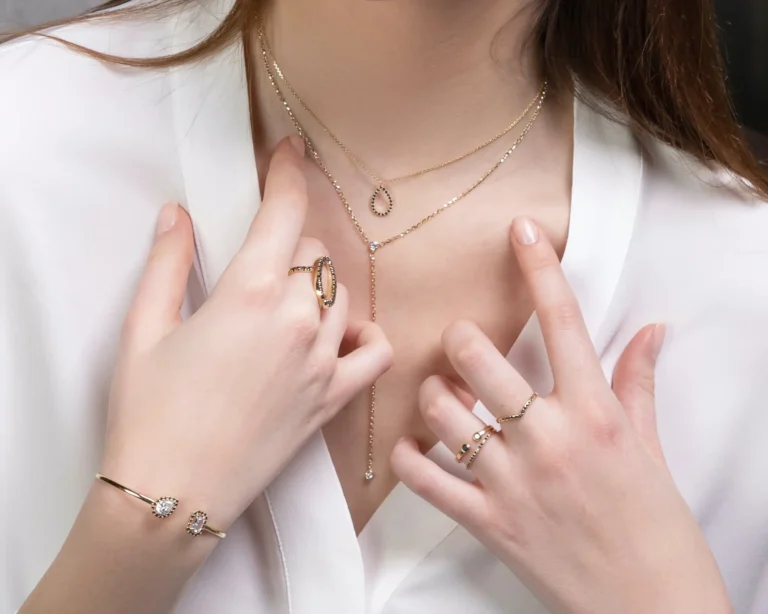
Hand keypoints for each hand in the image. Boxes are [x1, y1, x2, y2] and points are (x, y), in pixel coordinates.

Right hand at [102, 137, 392, 528]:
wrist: (172, 493)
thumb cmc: (149, 412)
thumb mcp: (143, 329)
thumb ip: (167, 263)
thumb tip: (178, 214)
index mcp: (249, 293)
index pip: (284, 213)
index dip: (288, 174)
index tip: (291, 150)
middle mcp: (297, 320)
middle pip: (314, 253)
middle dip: (290, 246)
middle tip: (259, 266)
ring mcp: (322, 360)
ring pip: (342, 295)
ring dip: (318, 287)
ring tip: (283, 305)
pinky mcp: (334, 399)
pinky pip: (375, 352)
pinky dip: (364, 335)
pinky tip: (338, 336)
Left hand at [392, 217, 731, 613]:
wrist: (652, 605)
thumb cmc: (655, 524)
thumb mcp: (650, 446)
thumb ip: (638, 382)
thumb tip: (652, 330)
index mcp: (596, 413)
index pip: (563, 322)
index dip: (539, 268)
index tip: (520, 229)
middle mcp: (550, 438)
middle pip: (479, 358)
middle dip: (460, 341)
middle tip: (461, 347)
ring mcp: (514, 482)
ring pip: (442, 412)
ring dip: (434, 397)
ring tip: (443, 400)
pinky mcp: (488, 522)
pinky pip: (425, 479)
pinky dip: (408, 458)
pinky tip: (413, 447)